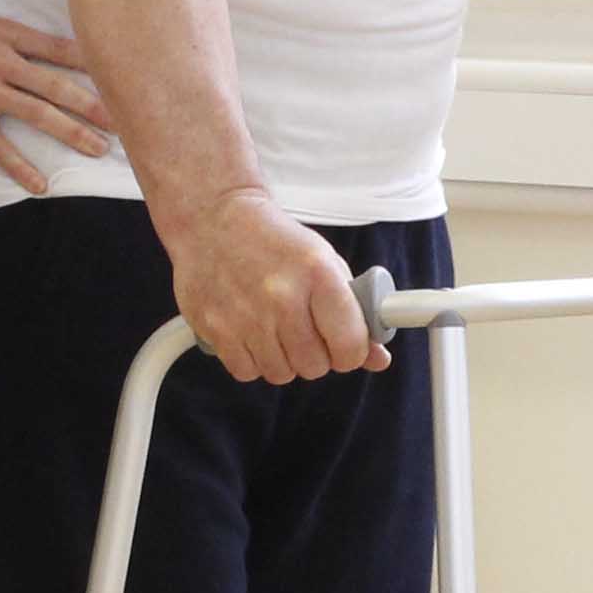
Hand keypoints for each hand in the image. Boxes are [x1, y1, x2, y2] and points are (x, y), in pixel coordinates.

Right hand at [0, 19, 114, 196]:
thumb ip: (14, 42)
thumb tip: (51, 55)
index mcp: (6, 33)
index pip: (62, 48)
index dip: (97, 64)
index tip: (126, 75)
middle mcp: (0, 58)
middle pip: (59, 84)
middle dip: (97, 104)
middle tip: (128, 121)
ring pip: (39, 113)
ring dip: (73, 133)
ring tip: (98, 149)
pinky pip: (1, 147)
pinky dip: (22, 168)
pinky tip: (41, 185)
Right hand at [168, 189, 383, 383]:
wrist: (213, 218)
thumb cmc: (275, 241)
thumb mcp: (325, 263)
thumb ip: (355, 312)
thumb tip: (378, 359)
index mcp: (318, 274)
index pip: (350, 345)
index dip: (352, 353)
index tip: (346, 346)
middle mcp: (282, 297)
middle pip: (315, 366)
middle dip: (317, 355)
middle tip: (307, 332)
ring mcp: (246, 315)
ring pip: (282, 374)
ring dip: (284, 359)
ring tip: (276, 328)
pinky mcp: (215, 328)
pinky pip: (247, 372)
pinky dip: (253, 361)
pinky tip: (252, 333)